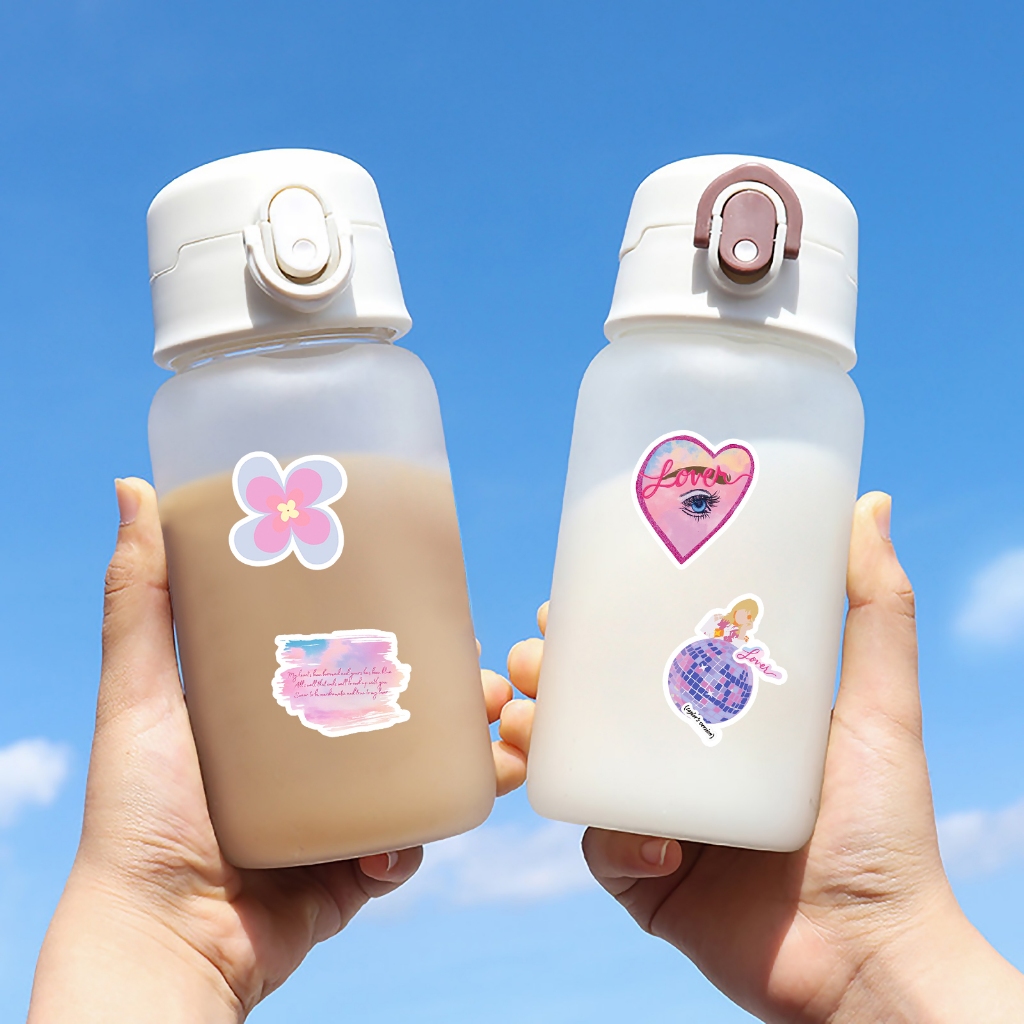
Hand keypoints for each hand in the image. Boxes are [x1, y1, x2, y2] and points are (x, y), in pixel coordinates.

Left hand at [29, 478, 527, 1022]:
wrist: (163, 943)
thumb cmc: (139, 815)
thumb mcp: (140, 692)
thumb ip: (140, 598)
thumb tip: (131, 487)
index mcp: (273, 706)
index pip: (352, 647)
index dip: (403, 622)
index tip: (442, 600)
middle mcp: (310, 755)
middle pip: (401, 706)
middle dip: (456, 690)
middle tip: (488, 677)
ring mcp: (337, 811)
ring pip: (422, 770)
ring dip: (468, 753)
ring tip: (498, 741)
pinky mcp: (356, 866)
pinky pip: (410, 840)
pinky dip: (424, 831)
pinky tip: (412, 829)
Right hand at [510, 493, 1023, 1022]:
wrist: (872, 957)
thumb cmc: (883, 825)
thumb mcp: (878, 705)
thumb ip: (875, 607)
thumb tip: (871, 502)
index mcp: (716, 711)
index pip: (640, 652)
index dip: (595, 623)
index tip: (565, 599)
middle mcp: (679, 758)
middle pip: (591, 705)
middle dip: (548, 676)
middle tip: (537, 660)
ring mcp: (657, 817)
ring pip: (577, 766)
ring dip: (540, 739)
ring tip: (529, 720)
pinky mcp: (645, 878)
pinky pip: (602, 847)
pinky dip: (612, 836)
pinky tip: (653, 840)